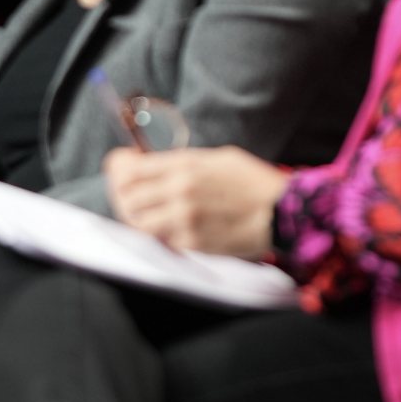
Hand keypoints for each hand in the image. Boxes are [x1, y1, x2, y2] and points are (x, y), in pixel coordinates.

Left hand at [103, 145, 289, 258]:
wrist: (283, 212)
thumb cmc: (253, 182)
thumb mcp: (217, 157)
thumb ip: (184, 162)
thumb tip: (154, 165)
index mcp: (184, 165)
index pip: (129, 169)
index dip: (117, 169)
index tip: (119, 170)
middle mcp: (179, 191)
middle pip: (126, 196)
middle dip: (122, 195)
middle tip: (129, 195)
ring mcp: (184, 220)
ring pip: (138, 222)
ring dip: (138, 218)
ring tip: (148, 215)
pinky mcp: (193, 244)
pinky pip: (162, 241)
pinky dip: (160, 236)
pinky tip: (170, 229)